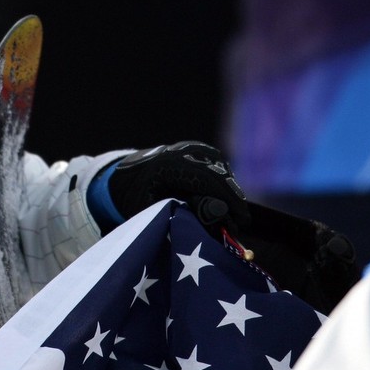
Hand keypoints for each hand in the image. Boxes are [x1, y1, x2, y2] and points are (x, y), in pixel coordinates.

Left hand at [106, 141, 249, 229]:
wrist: (127, 176)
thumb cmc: (137, 198)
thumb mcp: (153, 211)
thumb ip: (184, 213)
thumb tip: (219, 216)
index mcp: (169, 165)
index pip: (209, 179)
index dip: (229, 200)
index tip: (241, 220)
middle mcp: (184, 151)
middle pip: (220, 175)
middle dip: (232, 200)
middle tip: (240, 222)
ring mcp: (193, 147)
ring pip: (222, 171)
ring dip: (228, 192)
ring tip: (229, 215)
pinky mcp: (200, 150)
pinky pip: (219, 167)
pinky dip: (222, 184)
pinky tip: (219, 200)